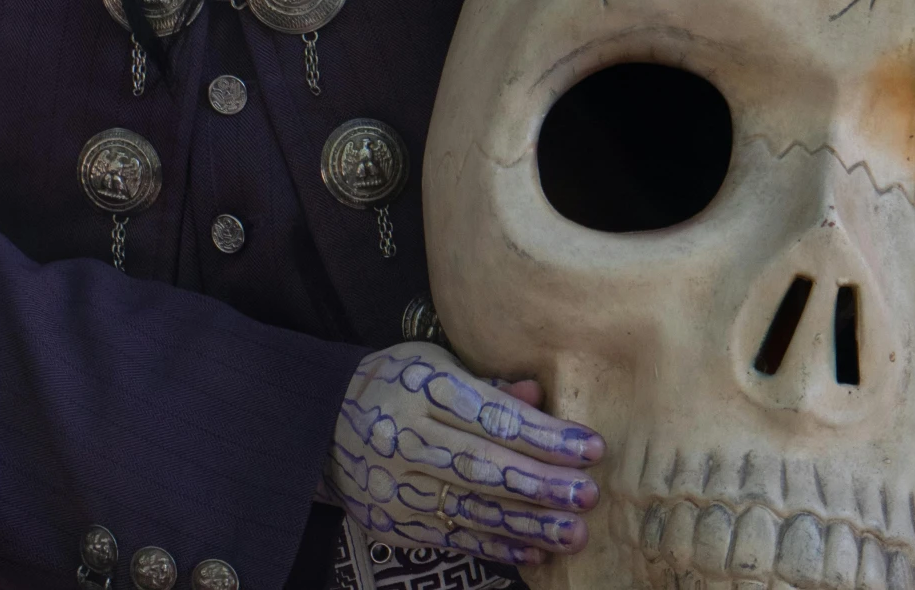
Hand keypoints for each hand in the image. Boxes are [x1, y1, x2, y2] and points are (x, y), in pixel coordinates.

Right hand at [325, 340, 602, 568]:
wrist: (323, 423)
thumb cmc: (395, 384)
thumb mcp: (434, 365)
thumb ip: (486, 384)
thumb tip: (538, 396)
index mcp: (423, 389)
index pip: (492, 416)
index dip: (544, 434)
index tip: (591, 447)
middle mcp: (408, 438)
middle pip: (484, 466)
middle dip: (541, 484)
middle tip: (588, 495)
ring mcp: (398, 485)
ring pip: (473, 508)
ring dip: (528, 523)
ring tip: (573, 532)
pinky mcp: (394, 522)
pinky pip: (454, 536)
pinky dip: (496, 545)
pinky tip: (534, 550)